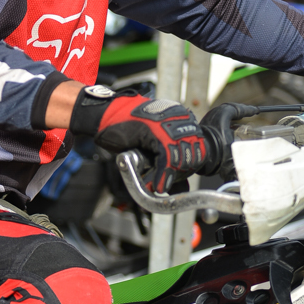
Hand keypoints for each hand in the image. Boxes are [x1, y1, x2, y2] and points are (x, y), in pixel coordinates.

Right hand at [70, 85, 206, 193]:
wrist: (104, 116)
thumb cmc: (124, 129)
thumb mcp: (150, 146)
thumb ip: (166, 161)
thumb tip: (182, 186)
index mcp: (181, 117)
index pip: (199, 147)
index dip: (189, 167)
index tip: (178, 178)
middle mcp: (179, 116)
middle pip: (193, 152)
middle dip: (181, 172)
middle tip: (166, 182)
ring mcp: (168, 121)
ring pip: (181, 156)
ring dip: (170, 176)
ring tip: (158, 185)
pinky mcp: (156, 129)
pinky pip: (167, 157)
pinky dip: (163, 175)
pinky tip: (158, 185)